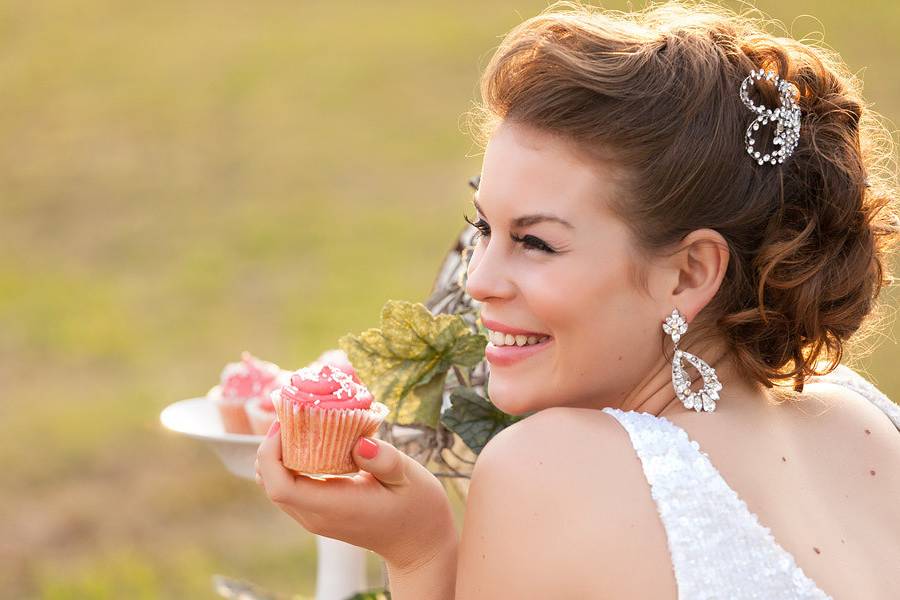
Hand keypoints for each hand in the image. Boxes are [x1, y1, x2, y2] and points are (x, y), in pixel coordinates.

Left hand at [255, 422, 457, 570]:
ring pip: (275, 486)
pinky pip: (290, 488)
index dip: (271, 454)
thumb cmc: (418, 510)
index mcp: (334, 507)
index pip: (280, 487)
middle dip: (271, 447)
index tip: (285, 424)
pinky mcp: (318, 514)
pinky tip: (310, 442)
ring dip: (278, 455)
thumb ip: (385, 460)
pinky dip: (289, 463)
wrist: (420, 545)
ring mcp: (315, 518)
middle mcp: (316, 517)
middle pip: (270, 483)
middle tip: (292, 415)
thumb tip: (359, 443)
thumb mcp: (409, 479)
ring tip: (299, 424)